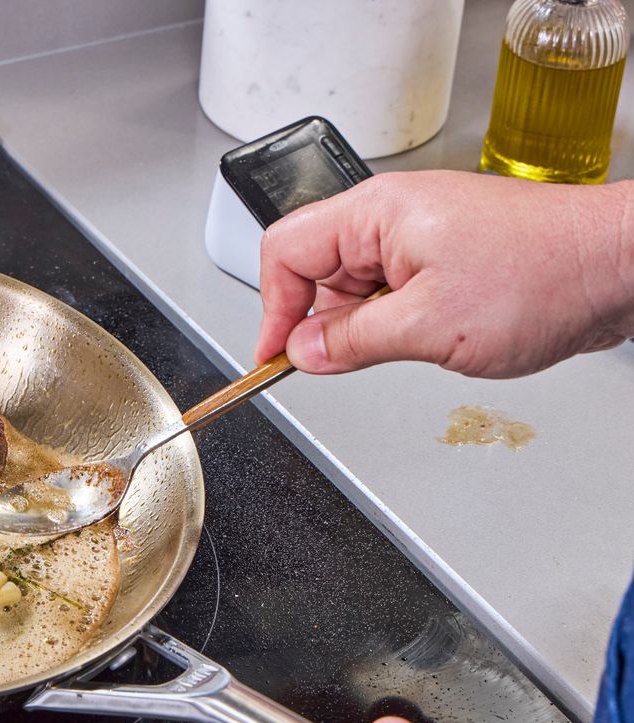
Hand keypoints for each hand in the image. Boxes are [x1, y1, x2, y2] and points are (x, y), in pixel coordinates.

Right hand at [256, 170, 633, 376]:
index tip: (277, 356)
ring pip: (355, 288)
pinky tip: (429, 337)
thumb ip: (351, 342)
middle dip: (323, 322)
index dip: (273, 309)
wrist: (619, 267)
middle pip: (315, 271)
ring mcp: (419, 237)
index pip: (285, 251)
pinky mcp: (443, 259)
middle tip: (346, 360)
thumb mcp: (428, 326)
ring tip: (412, 342)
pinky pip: (392, 293)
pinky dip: (396, 323)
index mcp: (377, 212)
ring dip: (365, 326)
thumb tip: (303, 352)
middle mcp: (392, 217)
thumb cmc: (544, 276)